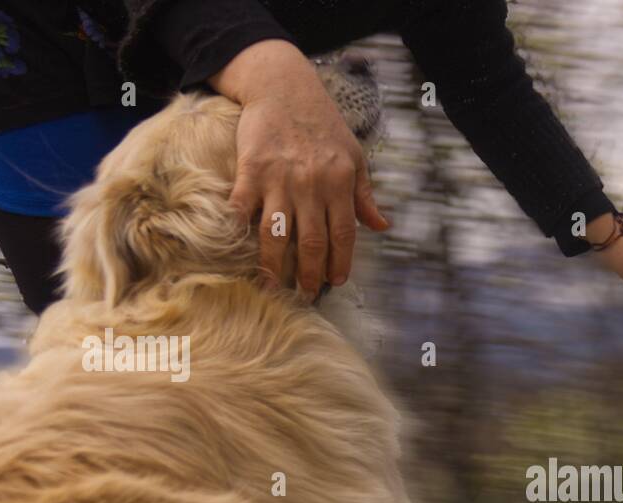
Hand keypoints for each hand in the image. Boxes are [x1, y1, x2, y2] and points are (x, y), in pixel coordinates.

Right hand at [210, 40, 389, 299]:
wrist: (283, 87)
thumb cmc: (322, 124)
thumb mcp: (354, 157)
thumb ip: (365, 195)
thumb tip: (381, 226)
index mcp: (340, 183)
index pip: (343, 235)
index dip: (340, 263)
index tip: (336, 282)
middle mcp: (312, 184)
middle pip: (311, 243)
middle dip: (310, 275)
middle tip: (306, 294)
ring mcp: (279, 179)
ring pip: (277, 235)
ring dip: (275, 266)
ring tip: (275, 286)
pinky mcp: (251, 170)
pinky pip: (243, 209)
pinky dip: (240, 232)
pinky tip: (241, 252)